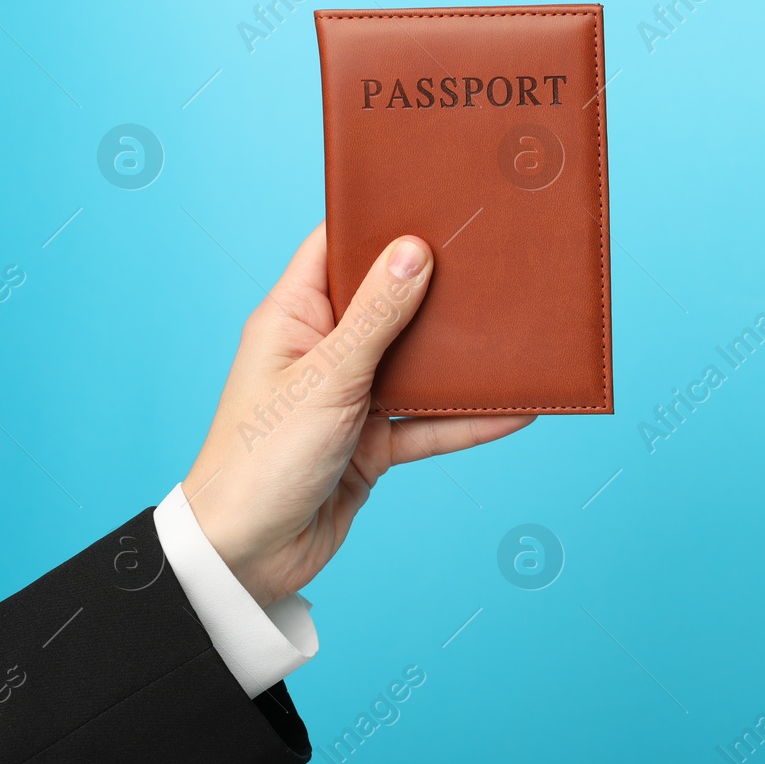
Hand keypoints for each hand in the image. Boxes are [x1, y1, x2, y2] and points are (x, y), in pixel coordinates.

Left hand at [181, 223, 532, 604]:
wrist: (246, 559)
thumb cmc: (260, 461)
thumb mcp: (326, 379)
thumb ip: (375, 318)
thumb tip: (413, 251)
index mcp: (294, 318)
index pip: (338, 249)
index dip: (382, 225)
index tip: (436, 204)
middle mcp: (323, 351)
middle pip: (391, 306)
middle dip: (439, 292)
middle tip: (493, 265)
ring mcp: (350, 398)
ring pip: (418, 367)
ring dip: (461, 361)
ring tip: (517, 335)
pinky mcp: (372, 445)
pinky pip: (430, 424)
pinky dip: (469, 421)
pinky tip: (515, 411)